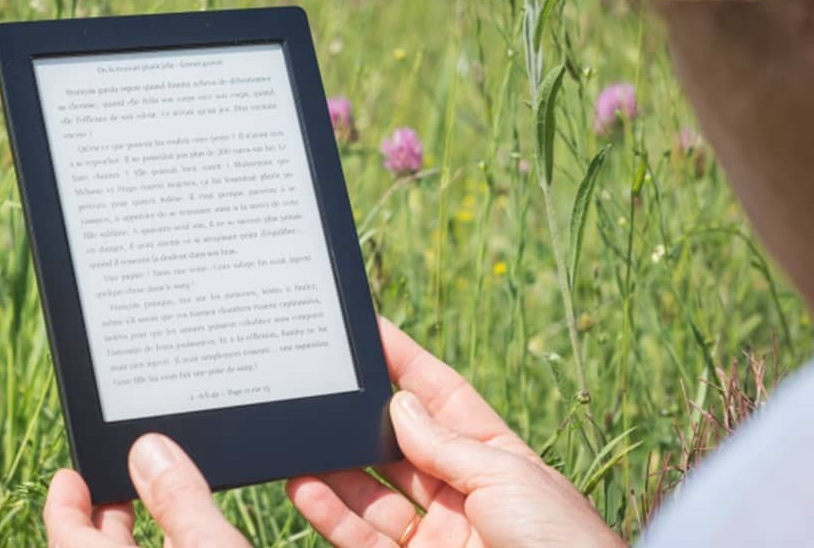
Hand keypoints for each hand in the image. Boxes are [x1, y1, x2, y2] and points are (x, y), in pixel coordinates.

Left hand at [43, 432, 249, 547]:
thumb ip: (181, 501)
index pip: (64, 536)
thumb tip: (149, 448)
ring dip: (137, 538)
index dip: (63, 504)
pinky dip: (166, 547)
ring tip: (155, 503)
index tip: (69, 477)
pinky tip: (190, 540)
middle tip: (119, 479)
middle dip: (106, 514)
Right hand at [286, 317, 624, 547]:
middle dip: (361, 415)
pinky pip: (361, 536)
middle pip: (399, 443)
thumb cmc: (560, 541)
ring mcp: (437, 533)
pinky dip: (329, 512)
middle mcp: (463, 492)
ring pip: (371, 491)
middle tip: (319, 384)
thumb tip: (398, 403)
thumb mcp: (506, 477)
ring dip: (333, 465)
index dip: (406, 364)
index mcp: (497, 458)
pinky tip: (302, 485)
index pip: (443, 398)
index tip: (369, 333)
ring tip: (299, 436)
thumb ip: (445, 442)